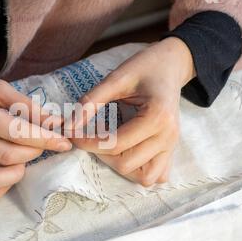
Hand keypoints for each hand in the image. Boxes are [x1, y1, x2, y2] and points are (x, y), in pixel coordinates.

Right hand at [0, 66, 71, 200]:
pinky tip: (6, 174)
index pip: (16, 132)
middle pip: (7, 156)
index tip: (63, 141)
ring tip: (22, 160)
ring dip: (15, 174)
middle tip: (41, 143)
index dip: (45, 138)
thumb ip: (25, 105)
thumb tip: (54, 124)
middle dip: (34, 152)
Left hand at [71, 37, 194, 185]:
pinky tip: (127, 153)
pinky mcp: (172, 149)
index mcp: (157, 117)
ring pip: (144, 177)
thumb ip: (91, 101)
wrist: (171, 63)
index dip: (87, 142)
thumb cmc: (144, 67)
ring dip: (121, 166)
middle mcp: (168, 136)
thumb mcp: (116, 78)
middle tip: (89, 136)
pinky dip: (140, 170)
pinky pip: (158, 174)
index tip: (72, 133)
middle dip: (101, 153)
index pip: (114, 144)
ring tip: (109, 146)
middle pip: (126, 164)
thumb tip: (69, 126)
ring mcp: (172, 145)